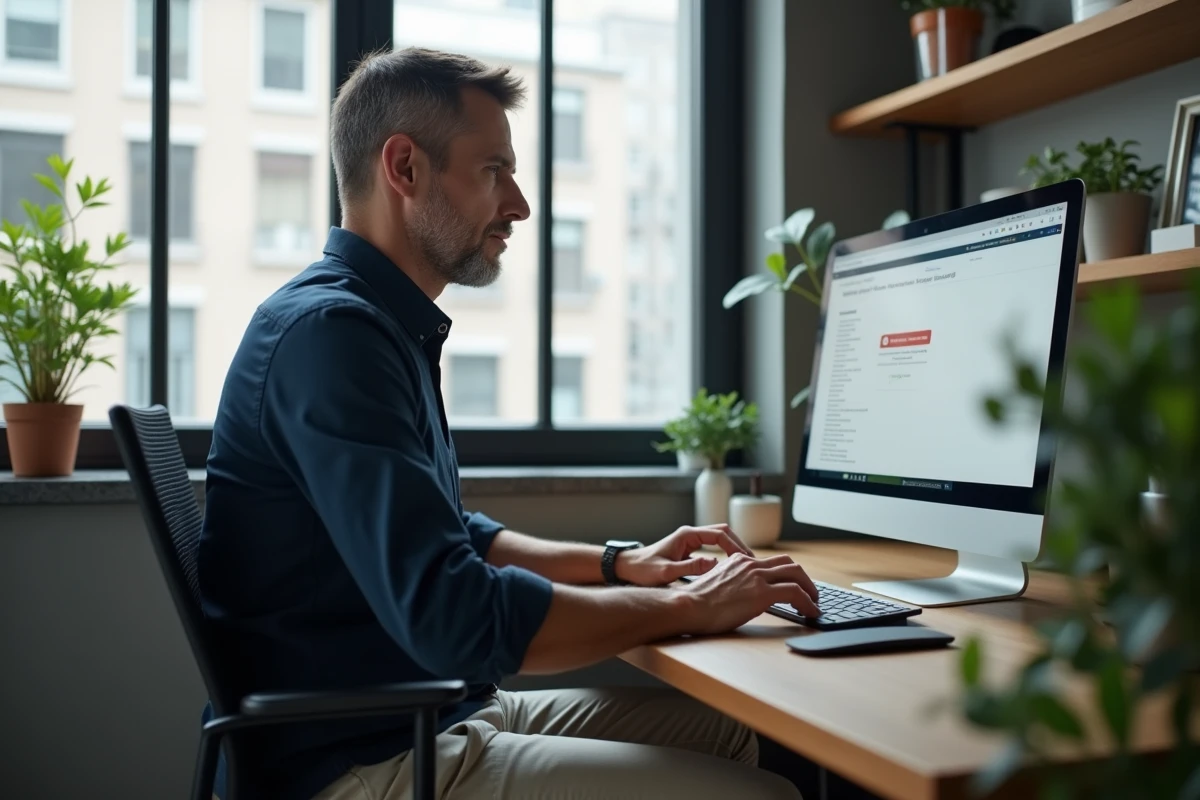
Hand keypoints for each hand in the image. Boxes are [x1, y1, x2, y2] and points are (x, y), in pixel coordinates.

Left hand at [614, 524, 753, 586]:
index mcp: (687, 535)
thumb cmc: (643, 570)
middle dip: (738, 544)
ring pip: (720, 538)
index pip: (719, 534)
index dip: (735, 546)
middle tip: (751, 562)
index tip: (745, 560)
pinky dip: (725, 554)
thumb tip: (714, 564)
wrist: (628, 568)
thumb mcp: (666, 572)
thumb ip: (689, 568)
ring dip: (733, 548)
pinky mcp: (690, 549)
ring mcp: (691, 541)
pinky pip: (713, 547)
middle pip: (723, 532)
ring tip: (746, 565)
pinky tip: (732, 568)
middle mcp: (690, 534)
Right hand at [681, 553, 819, 634]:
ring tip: (814, 603)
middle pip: (788, 563)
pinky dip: (808, 602)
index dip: (786, 574)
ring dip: (810, 589)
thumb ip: (735, 584)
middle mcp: (750, 564)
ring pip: (796, 574)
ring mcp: (756, 576)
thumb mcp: (718, 585)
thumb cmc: (697, 604)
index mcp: (739, 560)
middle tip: (810, 593)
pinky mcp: (762, 592)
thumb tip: (747, 597)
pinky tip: (811, 612)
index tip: (794, 586)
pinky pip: (795, 592)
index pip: (771, 562)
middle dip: (804, 578)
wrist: (689, 607)